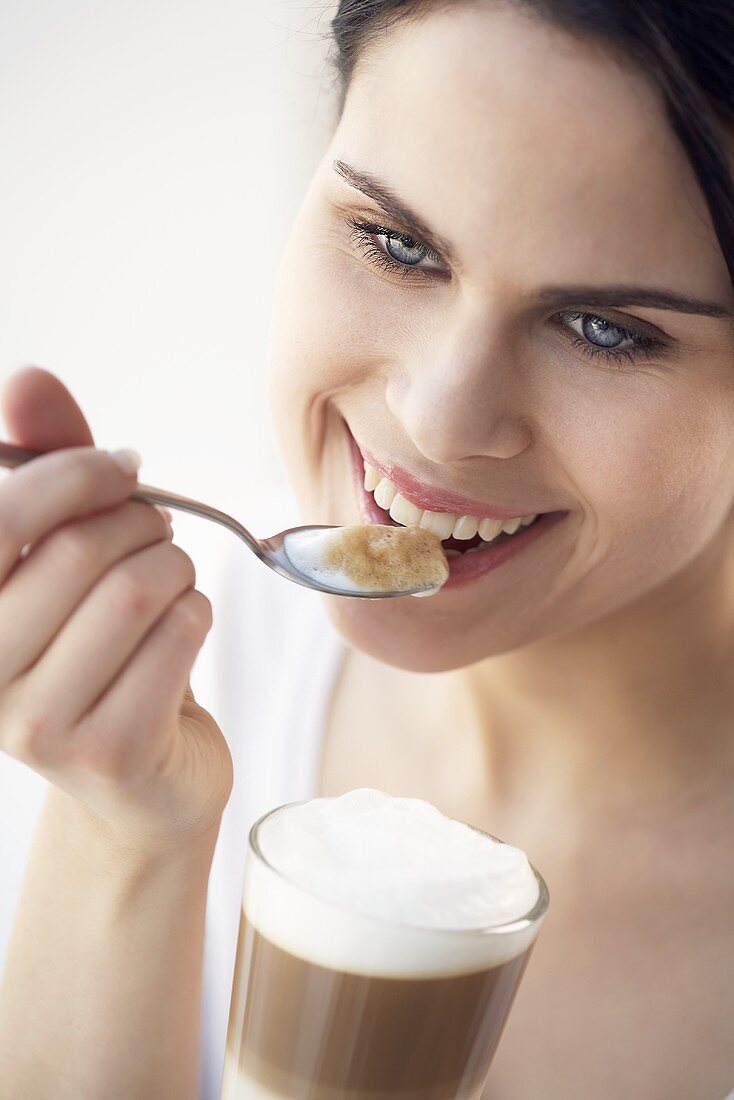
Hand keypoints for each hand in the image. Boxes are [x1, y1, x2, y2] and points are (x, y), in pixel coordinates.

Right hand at [0, 367, 232, 851]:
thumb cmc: (106, 652)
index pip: (4, 519)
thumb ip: (51, 476)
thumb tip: (29, 378)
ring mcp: (39, 726)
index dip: (73, 474)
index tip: (121, 469)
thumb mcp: (71, 561)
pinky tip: (184, 628)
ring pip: (139, 588)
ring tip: (172, 581)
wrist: (144, 775)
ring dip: (177, 568)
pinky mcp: (109, 752)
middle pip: (83, 550)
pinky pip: (179, 634)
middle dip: (143, 523)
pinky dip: (198, 612)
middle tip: (159, 532)